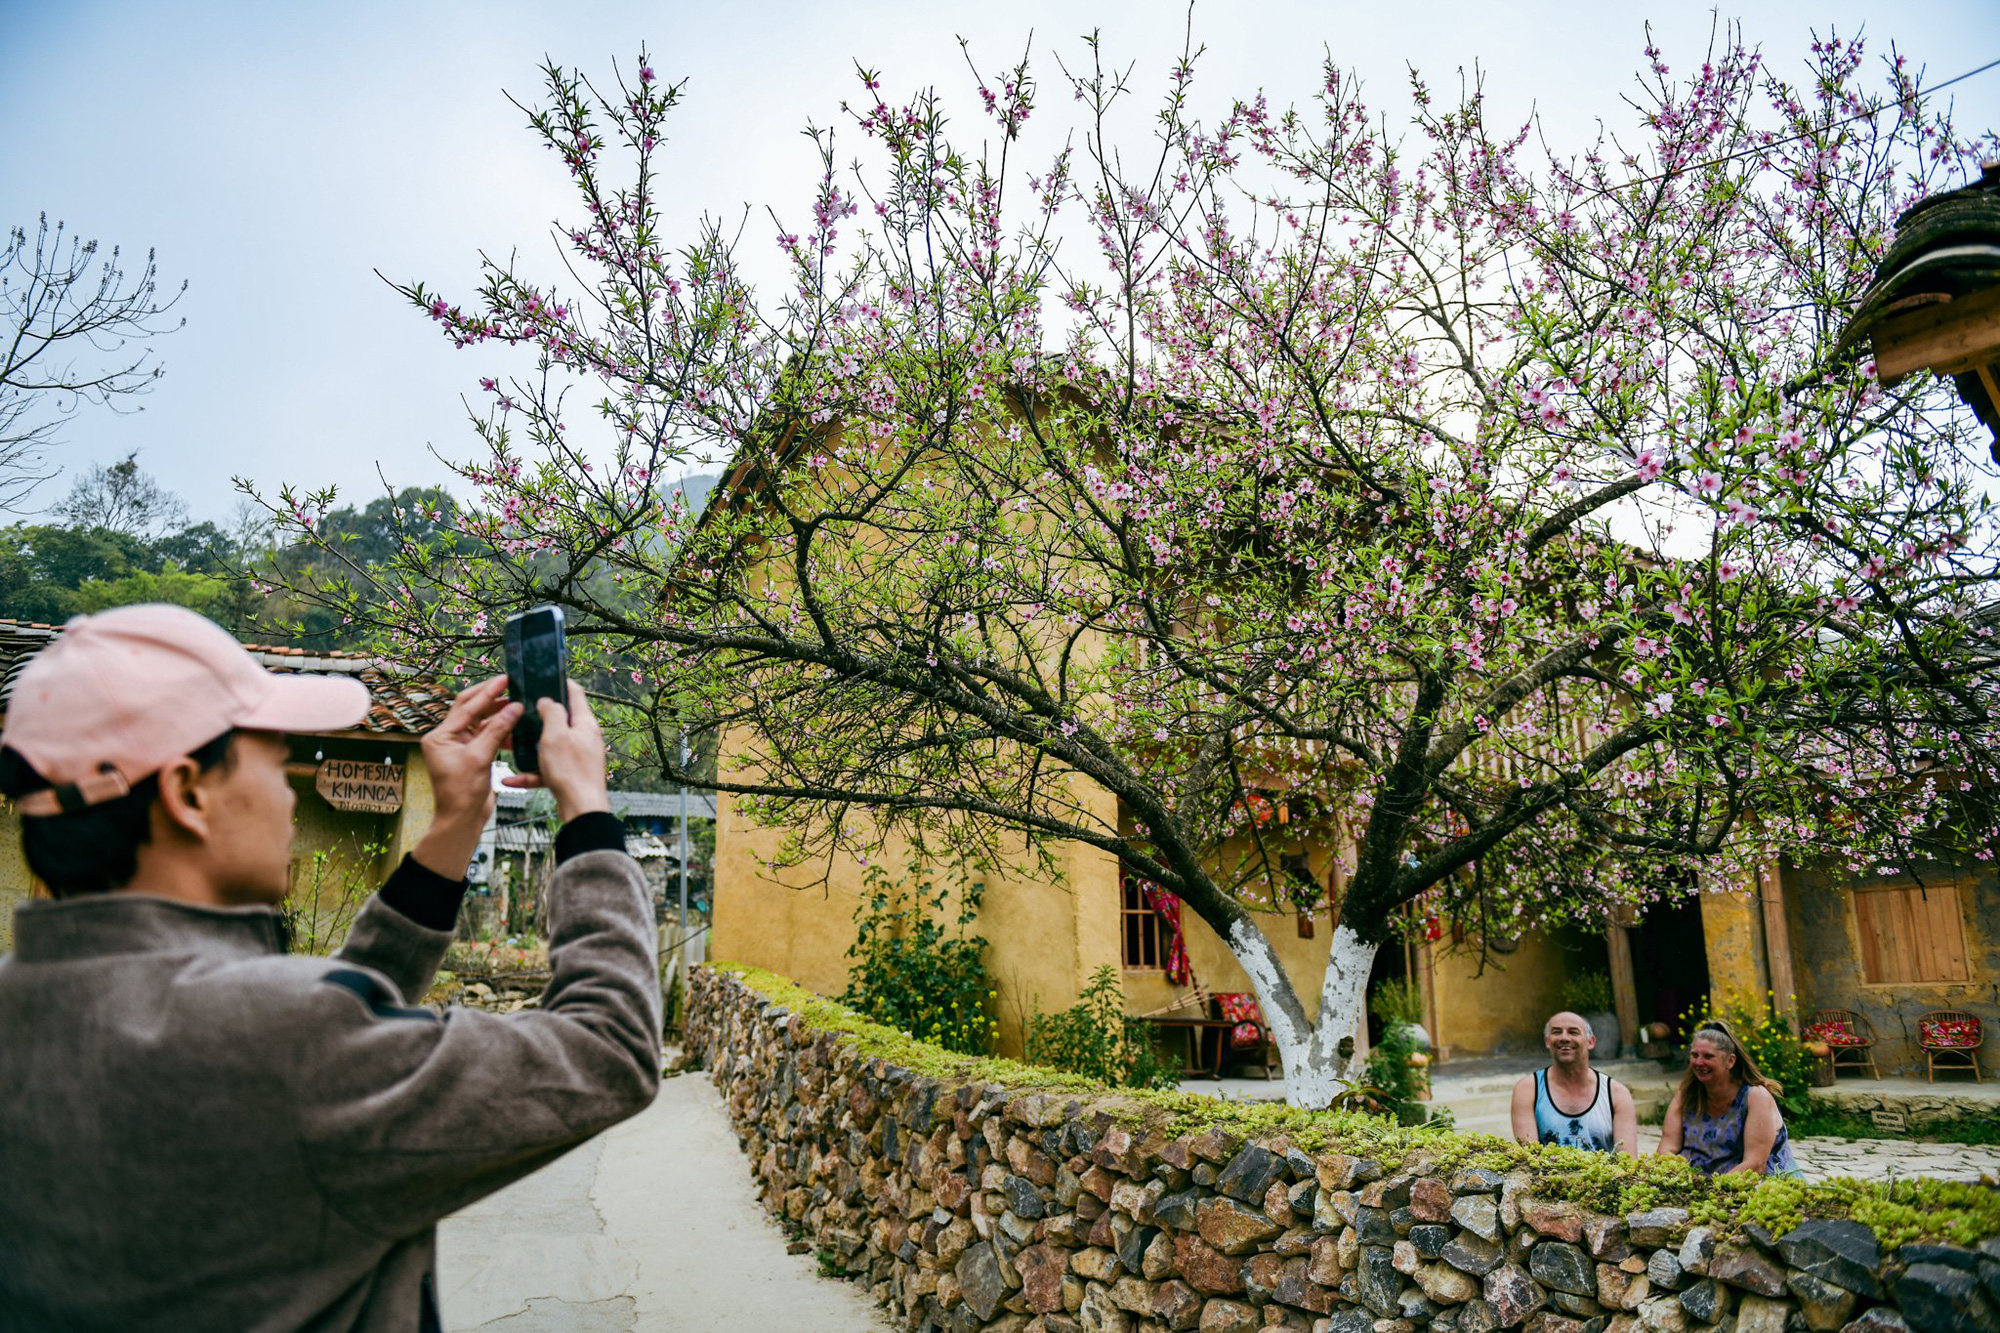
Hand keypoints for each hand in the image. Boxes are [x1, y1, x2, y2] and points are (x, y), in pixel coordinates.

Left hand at [413, 676, 520, 880]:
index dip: (487, 692)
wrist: (462, 819)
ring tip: (518, 705)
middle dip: (492, 698)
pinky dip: (502, 732)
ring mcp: (460, 746)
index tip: (505, 679)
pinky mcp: (472, 755)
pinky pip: (488, 736)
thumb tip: (514, 707)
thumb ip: (497, 730)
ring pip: (482, 722)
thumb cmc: (462, 793)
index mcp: (440, 737)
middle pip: (471, 709)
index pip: (465, 707)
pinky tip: (516, 728)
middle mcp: (447, 738)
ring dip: (499, 715)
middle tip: (511, 685)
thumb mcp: (480, 758)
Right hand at [502, 680, 609, 823]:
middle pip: (561, 720)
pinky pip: (546, 770)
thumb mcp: (556, 734)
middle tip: (520, 711)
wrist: (582, 809)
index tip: (543, 678)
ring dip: (530, 747)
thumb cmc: (570, 770)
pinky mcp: (569, 776)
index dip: (560, 682)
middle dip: (539, 716)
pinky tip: (510, 779)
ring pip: (550, 747)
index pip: (575, 693)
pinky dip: (529, 774)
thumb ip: (552, 712)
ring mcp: (578, 758)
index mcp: (584, 723)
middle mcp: (584, 738)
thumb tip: (548, 701)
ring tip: (510, 743)